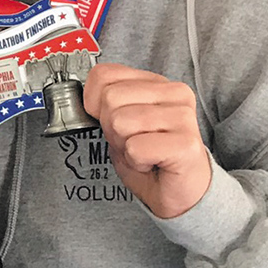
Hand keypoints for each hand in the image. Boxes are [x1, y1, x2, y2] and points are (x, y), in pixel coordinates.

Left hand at [82, 63, 210, 219]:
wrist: (182, 193)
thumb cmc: (151, 158)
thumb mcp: (119, 124)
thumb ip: (103, 104)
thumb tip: (82, 99)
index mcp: (157, 83)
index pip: (104, 74)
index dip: (94, 103)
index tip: (113, 123)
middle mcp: (174, 93)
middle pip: (110, 98)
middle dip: (111, 129)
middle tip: (133, 142)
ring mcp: (183, 117)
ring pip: (120, 122)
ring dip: (124, 147)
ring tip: (145, 153)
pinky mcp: (186, 143)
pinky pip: (135, 148)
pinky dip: (136, 162)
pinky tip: (153, 163)